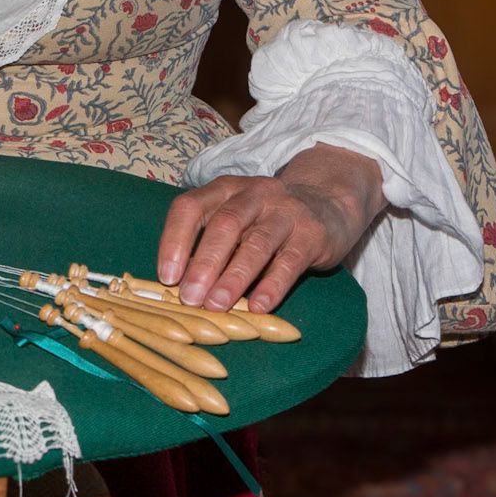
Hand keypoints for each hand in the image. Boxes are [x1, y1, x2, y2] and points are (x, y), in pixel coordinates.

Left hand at [157, 143, 385, 312]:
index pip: (190, 207)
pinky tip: (259, 307)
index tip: (166, 277)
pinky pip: (290, 261)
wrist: (329, 203)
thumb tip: (178, 285)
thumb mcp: (236, 220)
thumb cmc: (266, 220)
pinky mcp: (313, 233)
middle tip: (189, 297)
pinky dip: (272, 285)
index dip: (174, 241)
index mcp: (224, 190)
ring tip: (217, 306)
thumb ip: (208, 244)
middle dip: (204, 263)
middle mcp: (254, 195)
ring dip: (233, 278)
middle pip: (225, 225)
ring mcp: (286, 212)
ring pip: (256, 243)